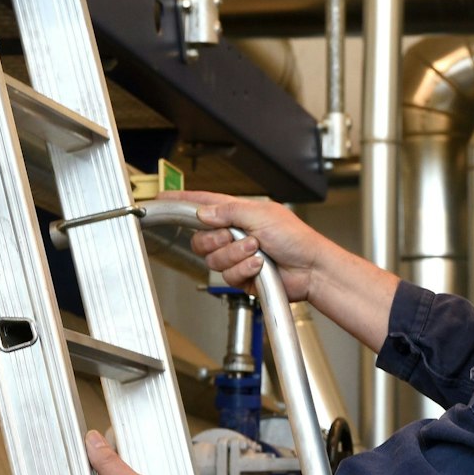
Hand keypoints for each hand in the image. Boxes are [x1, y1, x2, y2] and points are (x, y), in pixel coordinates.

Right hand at [161, 190, 332, 302]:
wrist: (310, 269)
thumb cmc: (296, 238)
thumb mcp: (261, 215)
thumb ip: (229, 212)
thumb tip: (203, 212)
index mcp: (239, 213)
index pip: (204, 204)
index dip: (184, 202)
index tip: (163, 198)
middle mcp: (235, 234)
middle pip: (201, 239)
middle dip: (217, 240)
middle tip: (235, 237)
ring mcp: (237, 256)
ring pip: (213, 260)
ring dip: (236, 255)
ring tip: (257, 251)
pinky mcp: (242, 276)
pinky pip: (227, 275)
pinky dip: (244, 270)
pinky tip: (259, 266)